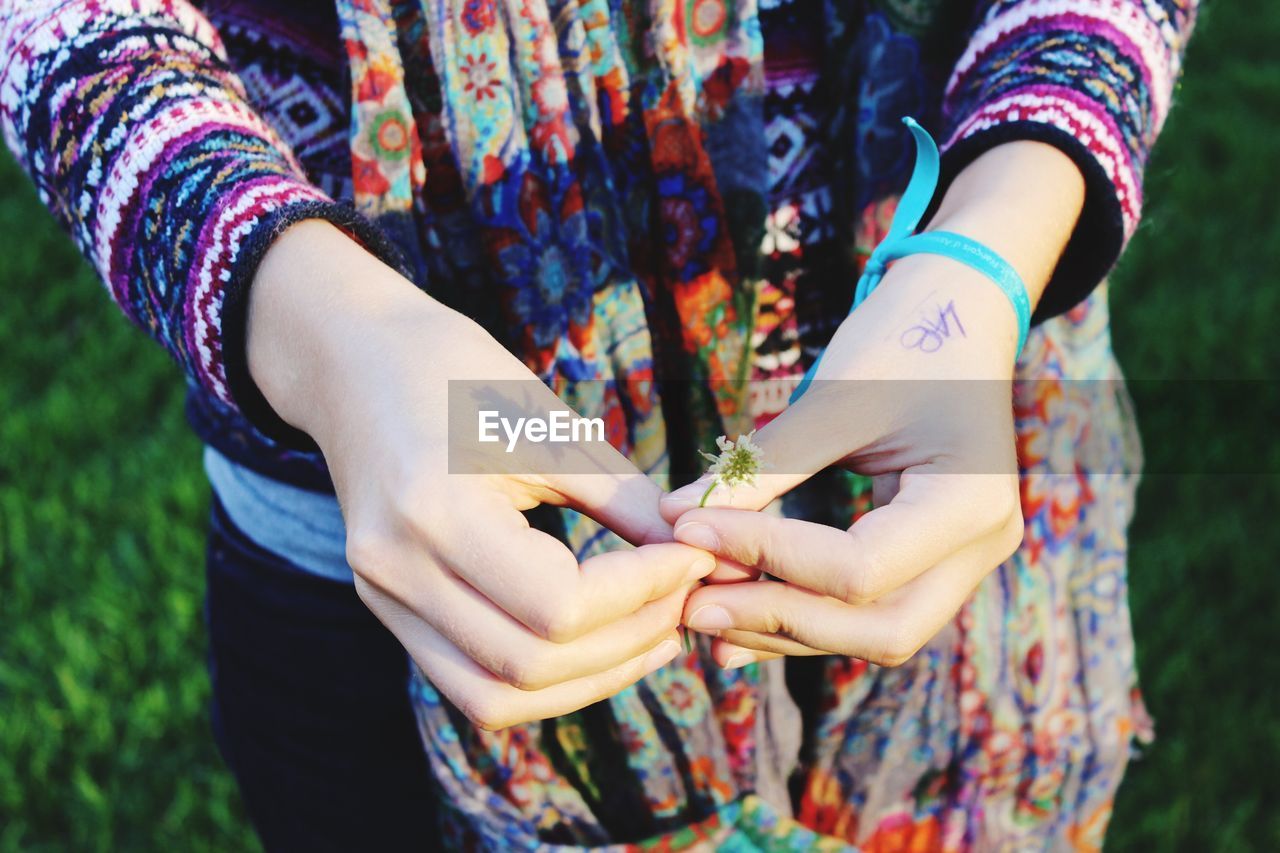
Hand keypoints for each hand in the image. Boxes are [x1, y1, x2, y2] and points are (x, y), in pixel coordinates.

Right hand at [248, 221, 713, 728]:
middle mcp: (395, 569)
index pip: (557, 605)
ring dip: (590, 679)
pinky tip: (599, 644)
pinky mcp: (390, 608)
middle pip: (530, 663)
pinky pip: (470, 683)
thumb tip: (695, 549)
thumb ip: (622, 496)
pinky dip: (543, 681)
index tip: (694, 555)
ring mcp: (383, 598)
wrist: (350, 359)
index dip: (642, 591)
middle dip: (629, 639)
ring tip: (656, 633)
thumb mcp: (544, 419)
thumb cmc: (450, 368)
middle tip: (687, 596)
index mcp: (430, 509)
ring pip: (497, 697)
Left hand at [659, 141, 1084, 669]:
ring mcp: (967, 561)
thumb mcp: (831, 400)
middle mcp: (982, 546)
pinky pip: (871, 608)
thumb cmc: (901, 340)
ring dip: (786, 629)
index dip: (766, 556)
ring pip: (876, 633)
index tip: (690, 532)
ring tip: (701, 613)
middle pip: (883, 630)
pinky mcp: (936, 561)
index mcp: (969, 502)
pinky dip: (806, 613)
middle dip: (781, 622)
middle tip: (693, 607)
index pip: (859, 568)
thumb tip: (672, 519)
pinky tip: (738, 611)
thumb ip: (758, 469)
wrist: (960, 313)